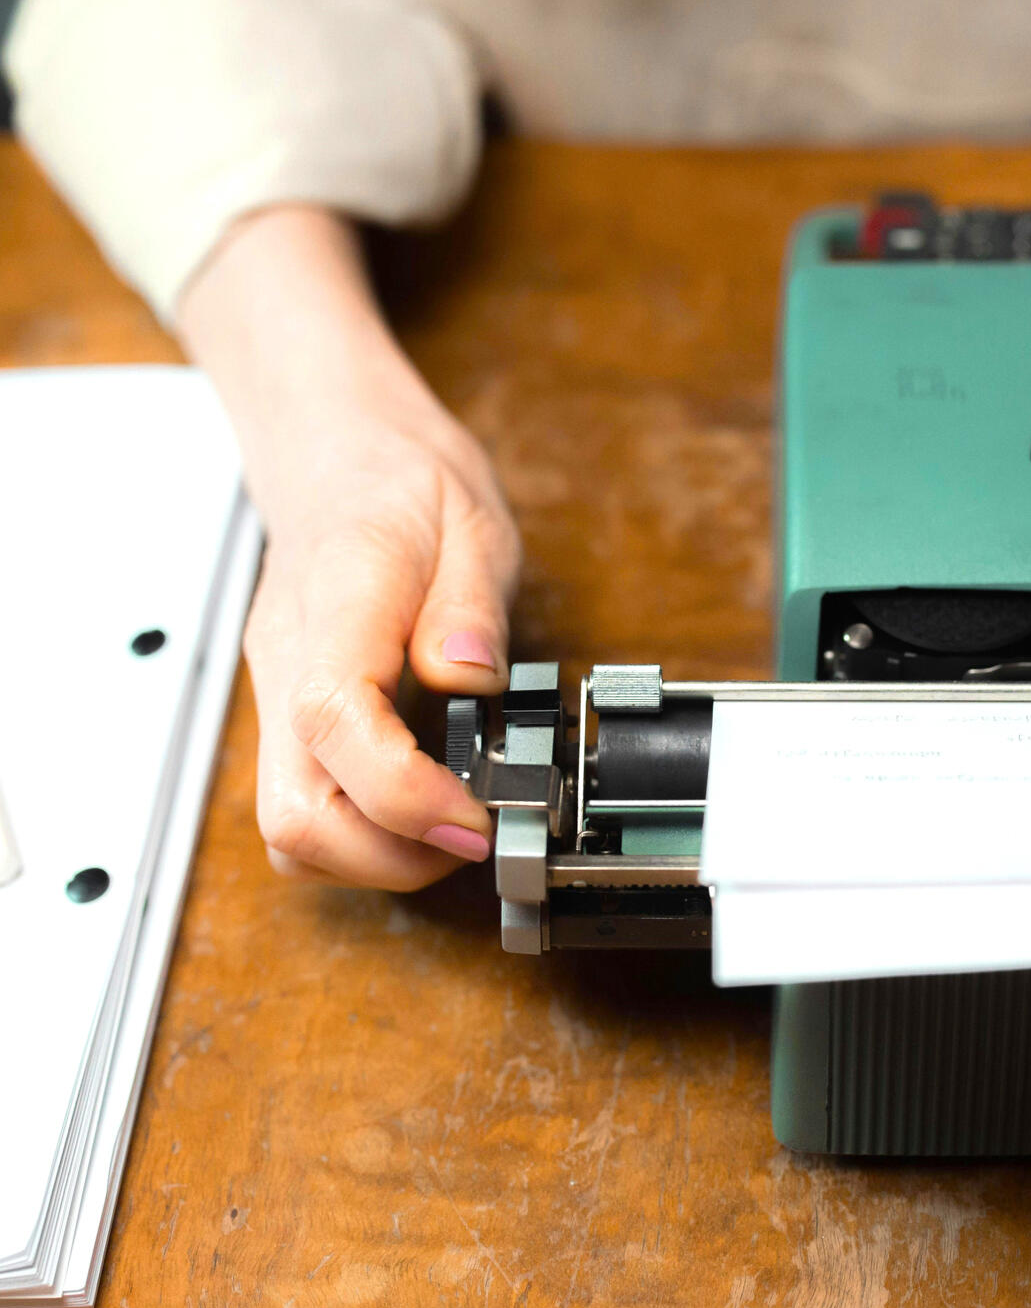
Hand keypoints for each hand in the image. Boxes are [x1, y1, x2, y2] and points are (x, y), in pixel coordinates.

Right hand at [181, 206, 520, 888]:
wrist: (334, 449)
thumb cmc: (401, 478)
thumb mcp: (471, 516)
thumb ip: (472, 601)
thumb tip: (472, 673)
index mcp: (338, 606)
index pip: (336, 722)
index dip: (404, 794)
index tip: (474, 817)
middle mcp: (290, 664)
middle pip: (293, 812)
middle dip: (389, 856)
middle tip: (473, 836)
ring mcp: (279, 695)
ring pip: (288, 827)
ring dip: (372, 858)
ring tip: (451, 828)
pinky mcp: (289, 715)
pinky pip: (303, 802)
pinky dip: (358, 835)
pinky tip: (419, 805)